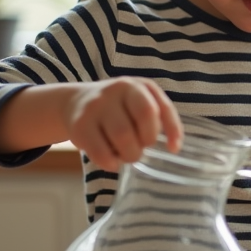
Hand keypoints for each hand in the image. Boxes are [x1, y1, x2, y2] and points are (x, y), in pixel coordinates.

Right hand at [64, 77, 182, 170]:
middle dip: (144, 143)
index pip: (155, 109)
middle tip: (139, 148)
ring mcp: (94, 107)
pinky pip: (101, 153)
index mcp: (134, 86)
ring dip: (129, 155)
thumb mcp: (141, 101)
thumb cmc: (118, 108)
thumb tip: (174, 147)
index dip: (168, 131)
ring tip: (126, 154)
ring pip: (121, 138)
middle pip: (139, 124)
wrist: (76, 102)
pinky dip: (111, 163)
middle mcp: (113, 92)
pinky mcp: (79, 126)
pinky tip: (112, 160)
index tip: (173, 148)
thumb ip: (161, 116)